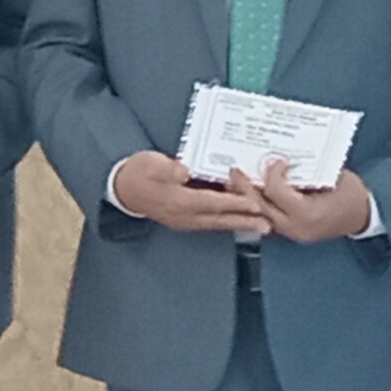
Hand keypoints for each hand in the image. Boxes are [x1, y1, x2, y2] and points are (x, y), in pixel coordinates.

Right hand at [109, 151, 270, 235]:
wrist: (122, 189)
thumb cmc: (138, 172)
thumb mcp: (150, 164)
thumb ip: (168, 169)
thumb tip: (184, 172)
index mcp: (178, 201)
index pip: (212, 203)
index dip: (234, 203)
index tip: (254, 204)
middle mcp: (184, 215)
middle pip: (219, 219)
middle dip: (245, 221)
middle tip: (268, 225)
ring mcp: (184, 220)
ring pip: (217, 223)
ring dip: (239, 224)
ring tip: (261, 226)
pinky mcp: (185, 219)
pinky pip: (210, 222)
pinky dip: (227, 221)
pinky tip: (238, 219)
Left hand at [241, 161, 373, 245]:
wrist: (364, 216)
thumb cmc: (352, 194)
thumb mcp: (333, 176)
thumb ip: (305, 170)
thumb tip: (280, 158)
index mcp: (308, 212)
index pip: (276, 191)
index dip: (272, 172)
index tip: (278, 160)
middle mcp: (296, 227)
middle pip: (259, 207)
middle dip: (244, 187)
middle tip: (234, 171)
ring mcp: (292, 234)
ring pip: (259, 217)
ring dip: (246, 199)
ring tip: (234, 183)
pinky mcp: (291, 234)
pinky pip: (267, 220)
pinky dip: (258, 207)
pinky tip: (250, 195)